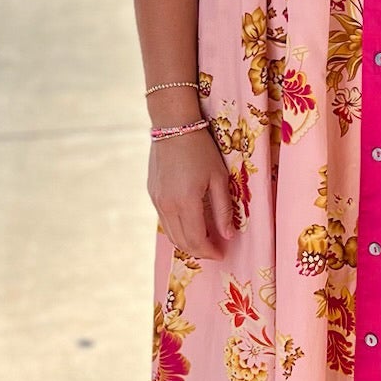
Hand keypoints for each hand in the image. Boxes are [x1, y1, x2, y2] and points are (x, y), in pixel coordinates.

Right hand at [148, 126, 236, 258]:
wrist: (173, 126)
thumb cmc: (201, 149)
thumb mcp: (219, 177)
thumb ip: (223, 209)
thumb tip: (228, 235)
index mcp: (186, 202)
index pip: (197, 240)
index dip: (210, 251)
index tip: (222, 254)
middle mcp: (168, 206)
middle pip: (182, 242)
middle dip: (200, 251)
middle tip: (215, 251)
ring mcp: (157, 201)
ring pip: (171, 235)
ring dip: (187, 243)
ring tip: (204, 241)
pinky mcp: (152, 195)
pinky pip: (165, 221)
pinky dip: (177, 230)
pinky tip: (190, 225)